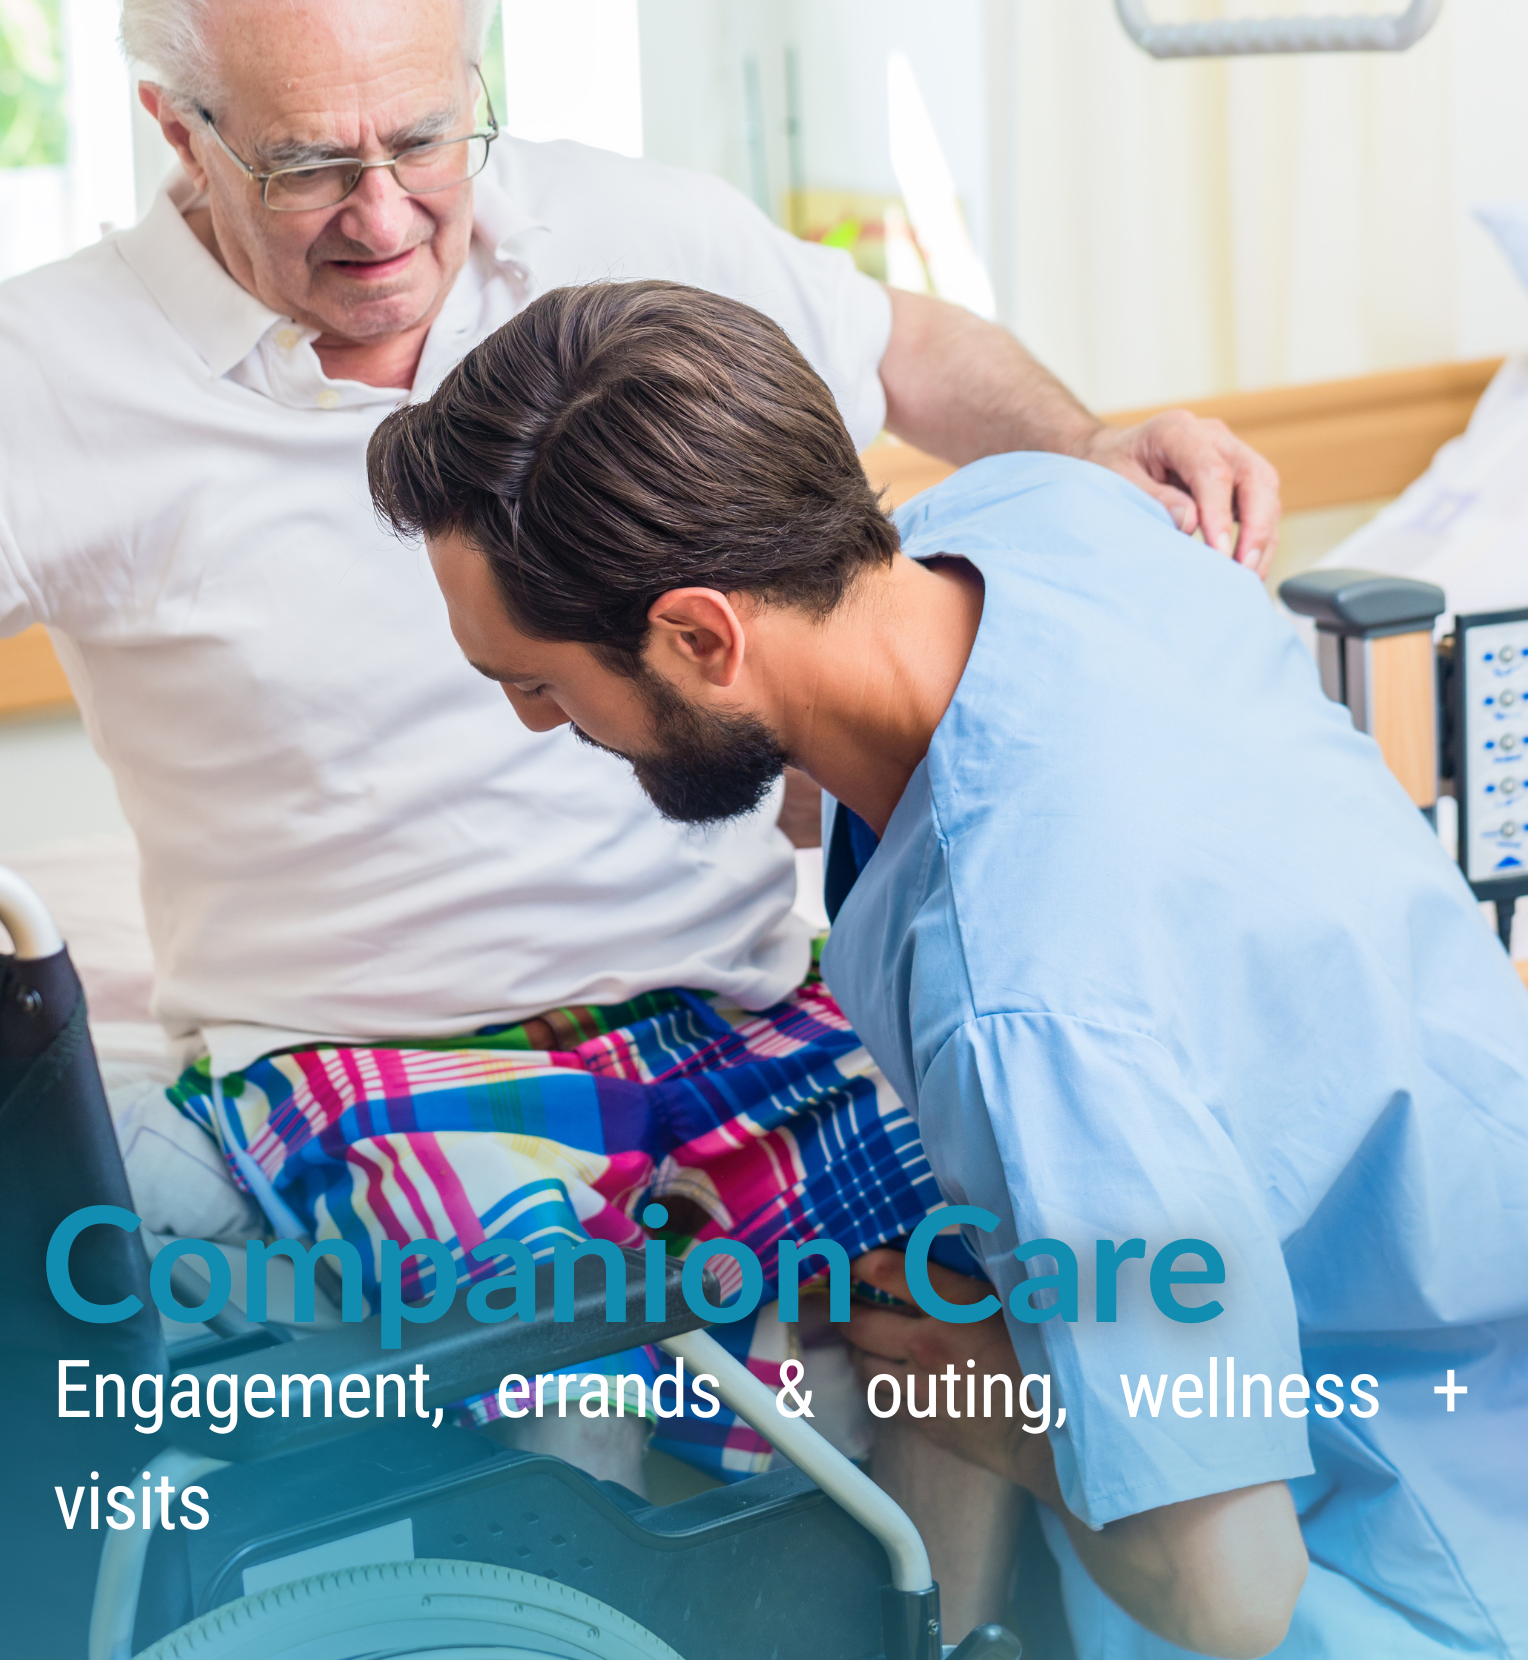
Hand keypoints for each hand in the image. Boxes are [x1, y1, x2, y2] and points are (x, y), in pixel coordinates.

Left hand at [846, 1249, 1058, 1501]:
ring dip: (857, 1347)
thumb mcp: (1015, 1302)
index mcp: (952, 1307)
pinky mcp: (921, 1422)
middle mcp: (925, 1344)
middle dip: (843, 1307)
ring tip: (860, 1338)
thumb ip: (974, 1280)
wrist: (1055, 1433)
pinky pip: (882, 1398)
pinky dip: (877, 1382)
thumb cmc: (1044, 1358)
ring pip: (862, 1363)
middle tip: (841, 1299)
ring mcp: (919, 1388)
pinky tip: (884, 1375)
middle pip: (858, 1320)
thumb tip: (944, 1255)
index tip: (852, 1260)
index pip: (884, 1271)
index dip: (859, 1262)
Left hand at [1082, 411, 1280, 576]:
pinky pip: (1261, 502)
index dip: (1219, 515)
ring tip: (1249, 574)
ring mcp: (1229, 454)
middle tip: (1245, 567)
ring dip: (1264, 535)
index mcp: (1178, 430)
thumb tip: (1190, 521)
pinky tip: (1249, 564)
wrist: (1112, 453)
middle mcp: (1212, 437)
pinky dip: (1259, 534)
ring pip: (1266, 490)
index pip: (1213, 473)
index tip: (1219, 552)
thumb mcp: (1116, 480)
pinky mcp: (1236, 476)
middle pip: (1255, 476)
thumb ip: (1153, 498)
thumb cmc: (1110, 465)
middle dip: (1257, 526)